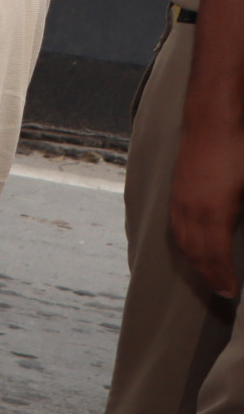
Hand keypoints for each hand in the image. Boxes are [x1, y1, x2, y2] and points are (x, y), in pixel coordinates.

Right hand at [171, 117, 243, 296]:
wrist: (212, 120)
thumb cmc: (239, 151)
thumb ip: (243, 214)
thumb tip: (241, 235)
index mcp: (214, 212)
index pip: (216, 255)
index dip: (222, 277)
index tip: (229, 293)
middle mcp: (192, 210)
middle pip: (196, 252)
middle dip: (208, 274)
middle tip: (220, 292)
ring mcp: (180, 200)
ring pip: (182, 240)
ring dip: (194, 261)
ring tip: (207, 274)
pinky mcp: (176, 191)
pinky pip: (176, 226)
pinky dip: (184, 243)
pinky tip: (192, 246)